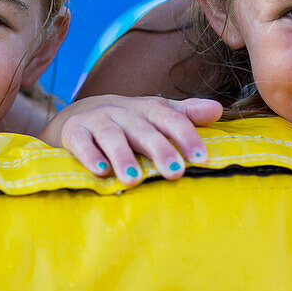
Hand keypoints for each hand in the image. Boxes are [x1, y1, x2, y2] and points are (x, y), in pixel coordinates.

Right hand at [40, 95, 222, 185]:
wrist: (78, 116)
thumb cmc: (127, 122)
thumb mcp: (155, 115)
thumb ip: (185, 114)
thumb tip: (218, 110)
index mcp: (147, 109)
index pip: (170, 119)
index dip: (186, 137)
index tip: (201, 159)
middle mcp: (123, 112)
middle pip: (143, 130)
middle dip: (160, 150)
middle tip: (175, 173)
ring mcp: (97, 120)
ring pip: (111, 136)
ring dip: (123, 157)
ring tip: (134, 180)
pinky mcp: (73, 132)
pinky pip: (81, 142)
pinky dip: (90, 156)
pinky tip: (100, 172)